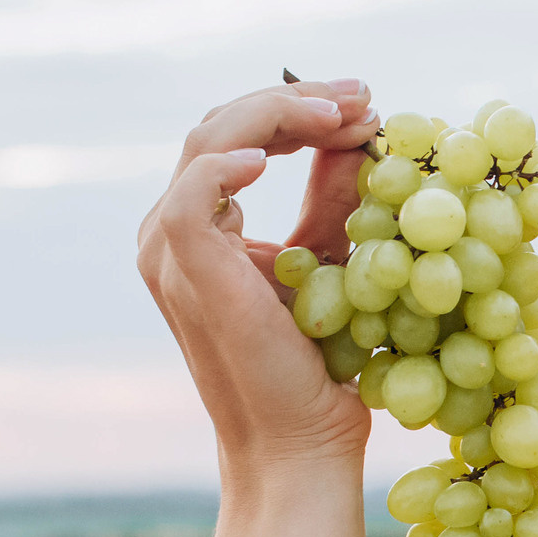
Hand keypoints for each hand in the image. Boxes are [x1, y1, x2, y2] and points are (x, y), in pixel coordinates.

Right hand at [135, 77, 380, 480]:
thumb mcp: (332, 259)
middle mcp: (174, 232)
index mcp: (203, 225)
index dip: (300, 110)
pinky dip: (230, 165)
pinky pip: (192, 195)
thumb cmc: (319, 364)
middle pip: (221, 126)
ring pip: (207, 143)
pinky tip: (277, 158)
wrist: (300, 441)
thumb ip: (334, 196)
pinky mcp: (186, 270)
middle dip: (296, 102)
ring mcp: (171, 251)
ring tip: (341, 116)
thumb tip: (363, 130)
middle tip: (362, 96)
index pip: (241, 137)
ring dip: (278, 116)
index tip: (366, 105)